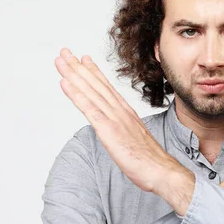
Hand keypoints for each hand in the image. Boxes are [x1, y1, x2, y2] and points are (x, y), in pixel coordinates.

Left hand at [54, 48, 186, 194]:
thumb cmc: (151, 161)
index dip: (94, 72)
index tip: (83, 59)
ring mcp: (115, 119)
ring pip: (91, 92)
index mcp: (127, 113)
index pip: (107, 88)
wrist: (162, 171)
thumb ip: (126, 131)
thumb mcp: (136, 141)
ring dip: (74, 74)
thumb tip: (119, 132)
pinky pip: (89, 109)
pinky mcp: (109, 131)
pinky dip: (76, 95)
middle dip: (79, 67)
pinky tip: (65, 84)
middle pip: (96, 85)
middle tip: (65, 52)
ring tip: (61, 60)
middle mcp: (120, 111)